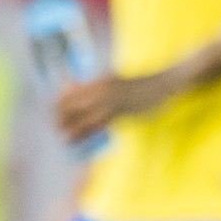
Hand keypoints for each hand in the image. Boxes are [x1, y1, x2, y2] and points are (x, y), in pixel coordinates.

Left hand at [53, 71, 180, 141]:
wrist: (164, 84)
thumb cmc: (143, 86)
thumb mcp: (118, 83)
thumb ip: (101, 90)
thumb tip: (85, 101)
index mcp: (99, 80)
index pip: (69, 91)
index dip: (59, 104)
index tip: (56, 114)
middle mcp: (100, 89)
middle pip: (69, 104)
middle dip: (59, 117)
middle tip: (58, 127)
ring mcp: (109, 100)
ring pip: (78, 116)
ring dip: (67, 127)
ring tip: (64, 136)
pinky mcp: (118, 112)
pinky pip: (93, 125)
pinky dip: (80, 133)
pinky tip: (74, 139)